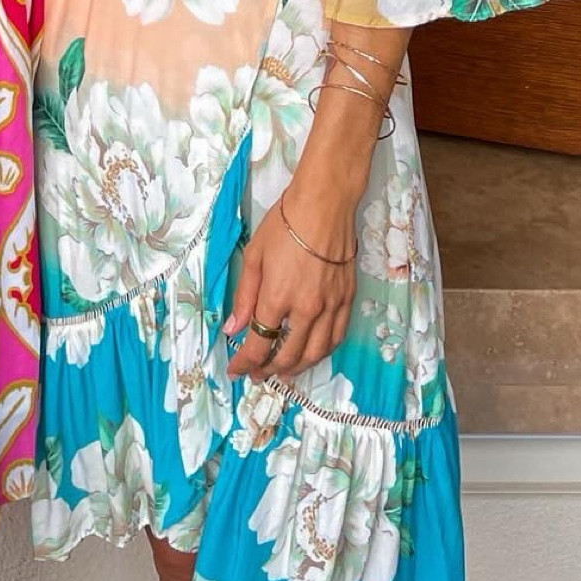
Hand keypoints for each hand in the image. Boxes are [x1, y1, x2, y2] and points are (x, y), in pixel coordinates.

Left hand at [224, 190, 356, 381]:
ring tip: (282, 370)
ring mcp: (330, 307)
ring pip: (315, 354)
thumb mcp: (254, 256)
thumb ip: (244, 297)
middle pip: (287, 356)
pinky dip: (321, 353)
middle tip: (256, 374)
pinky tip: (310, 353)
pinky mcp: (347, 300)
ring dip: (296, 368)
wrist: (325, 205)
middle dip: (268, 370)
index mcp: (278, 298)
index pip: (259, 344)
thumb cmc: (284, 225)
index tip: (235, 370)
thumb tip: (233, 328)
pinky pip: (336, 338)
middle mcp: (306, 310)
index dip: (245, 362)